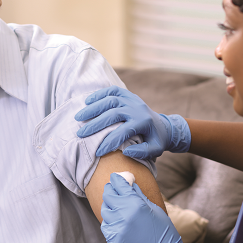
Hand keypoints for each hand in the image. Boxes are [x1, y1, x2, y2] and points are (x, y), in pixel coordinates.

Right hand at [75, 86, 190, 158]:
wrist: (163, 125)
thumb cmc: (156, 140)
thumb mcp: (155, 149)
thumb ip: (142, 152)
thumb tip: (126, 151)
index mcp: (143, 122)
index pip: (123, 132)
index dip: (109, 142)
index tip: (97, 151)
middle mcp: (137, 108)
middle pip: (113, 114)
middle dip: (96, 124)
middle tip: (81, 133)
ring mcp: (132, 99)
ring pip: (110, 100)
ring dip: (93, 108)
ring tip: (79, 117)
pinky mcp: (128, 94)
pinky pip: (112, 91)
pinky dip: (99, 94)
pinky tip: (87, 101)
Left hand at [101, 173, 199, 242]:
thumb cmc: (162, 230)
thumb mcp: (153, 208)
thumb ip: (138, 194)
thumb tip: (129, 183)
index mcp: (136, 204)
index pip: (119, 184)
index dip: (117, 178)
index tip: (116, 177)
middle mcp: (124, 214)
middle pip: (108, 195)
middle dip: (111, 190)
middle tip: (115, 189)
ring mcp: (118, 228)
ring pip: (105, 210)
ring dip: (110, 205)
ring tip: (117, 206)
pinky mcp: (114, 240)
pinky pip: (105, 225)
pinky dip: (109, 220)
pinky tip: (117, 220)